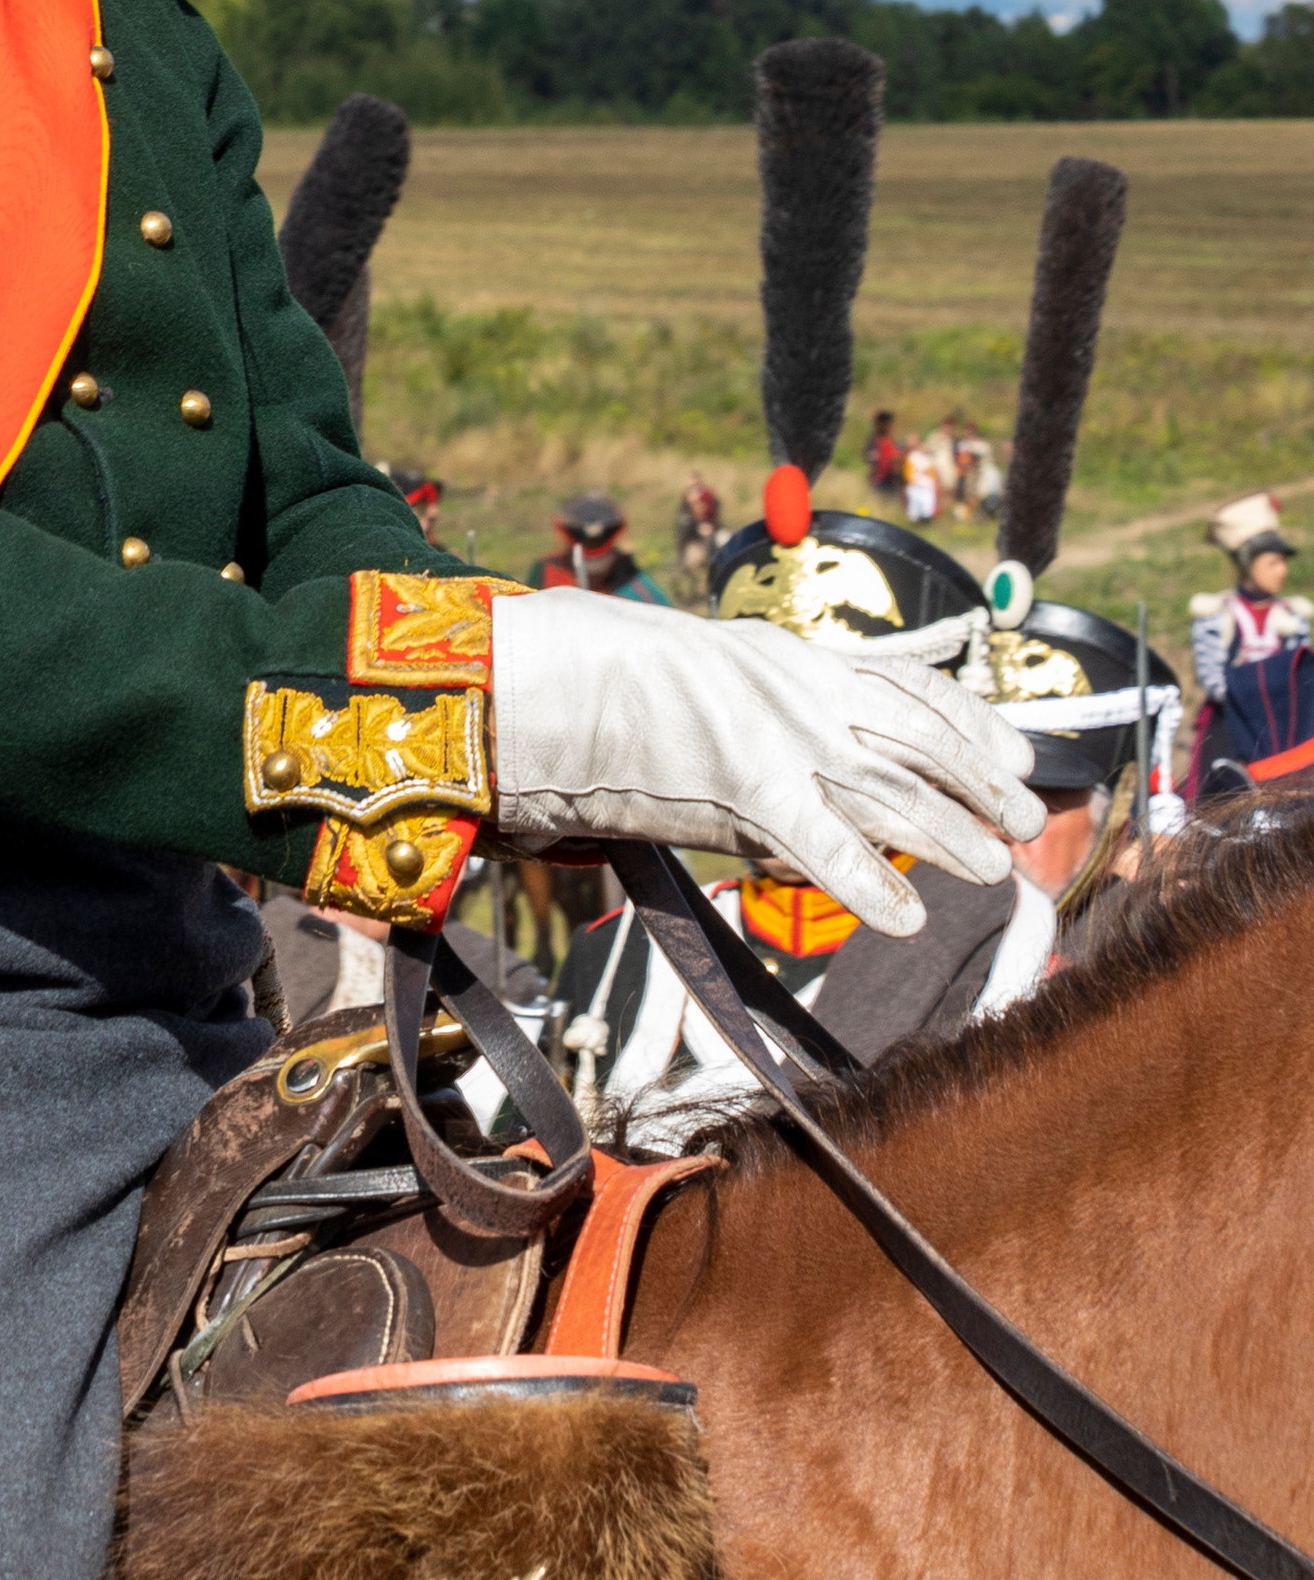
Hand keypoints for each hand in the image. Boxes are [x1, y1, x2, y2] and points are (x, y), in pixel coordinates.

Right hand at [491, 600, 1040, 937]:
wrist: (555, 683)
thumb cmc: (619, 680)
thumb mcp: (715, 673)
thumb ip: (772, 708)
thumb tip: (818, 757)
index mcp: (797, 658)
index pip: (910, 687)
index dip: (972, 721)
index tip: (1017, 750)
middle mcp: (803, 693)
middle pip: (917, 742)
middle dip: (978, 781)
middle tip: (1024, 817)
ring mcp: (780, 739)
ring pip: (889, 794)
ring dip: (947, 837)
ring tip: (992, 870)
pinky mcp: (748, 789)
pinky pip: (824, 846)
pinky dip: (869, 886)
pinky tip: (906, 920)